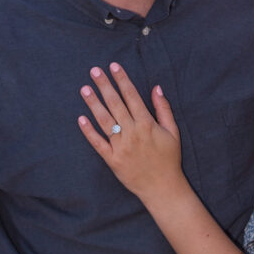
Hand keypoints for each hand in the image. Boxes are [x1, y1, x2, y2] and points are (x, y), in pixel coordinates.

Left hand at [78, 63, 183, 203]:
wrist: (162, 187)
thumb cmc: (169, 158)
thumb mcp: (173, 131)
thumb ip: (164, 109)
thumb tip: (156, 88)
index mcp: (147, 124)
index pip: (132, 96)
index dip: (122, 80)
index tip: (114, 66)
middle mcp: (132, 133)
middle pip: (115, 104)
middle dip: (104, 86)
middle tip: (94, 71)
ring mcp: (120, 146)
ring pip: (104, 120)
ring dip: (93, 103)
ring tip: (84, 89)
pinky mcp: (112, 160)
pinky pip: (98, 143)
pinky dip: (89, 131)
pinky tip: (81, 119)